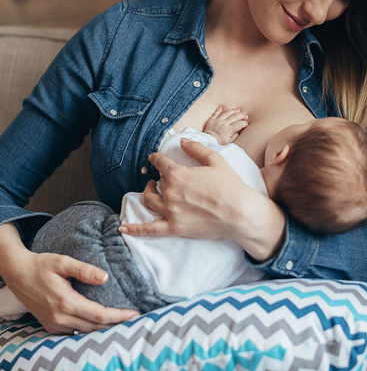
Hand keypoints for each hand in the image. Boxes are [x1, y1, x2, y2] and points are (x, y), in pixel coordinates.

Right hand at [3, 249, 138, 334]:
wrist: (18, 274)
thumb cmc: (41, 265)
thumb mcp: (62, 262)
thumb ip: (84, 269)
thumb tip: (105, 277)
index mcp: (65, 302)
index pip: (98, 314)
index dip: (118, 316)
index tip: (134, 314)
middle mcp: (59, 318)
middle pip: (94, 327)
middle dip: (115, 325)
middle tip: (134, 320)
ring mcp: (54, 325)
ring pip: (85, 333)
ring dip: (103, 330)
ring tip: (122, 324)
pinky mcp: (50, 326)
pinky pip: (74, 333)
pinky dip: (89, 330)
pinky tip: (100, 325)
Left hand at [120, 138, 285, 260]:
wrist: (239, 213)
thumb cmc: (230, 185)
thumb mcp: (216, 160)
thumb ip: (197, 149)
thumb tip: (183, 140)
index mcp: (178, 174)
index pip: (161, 163)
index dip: (156, 159)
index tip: (154, 157)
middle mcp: (170, 192)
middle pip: (156, 183)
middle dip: (158, 178)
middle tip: (162, 177)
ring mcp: (170, 211)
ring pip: (149, 201)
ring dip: (147, 194)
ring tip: (150, 190)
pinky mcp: (174, 228)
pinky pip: (149, 230)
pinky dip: (134, 229)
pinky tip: (122, 228)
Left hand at [203, 106, 247, 143]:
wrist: (207, 142)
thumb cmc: (218, 143)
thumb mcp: (229, 143)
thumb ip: (235, 137)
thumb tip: (238, 132)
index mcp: (228, 130)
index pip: (239, 124)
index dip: (244, 123)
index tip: (246, 124)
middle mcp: (224, 124)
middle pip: (235, 117)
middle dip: (241, 116)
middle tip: (245, 116)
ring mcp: (217, 121)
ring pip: (227, 113)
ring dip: (233, 111)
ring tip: (238, 110)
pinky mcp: (211, 120)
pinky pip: (216, 113)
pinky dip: (218, 110)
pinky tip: (221, 107)